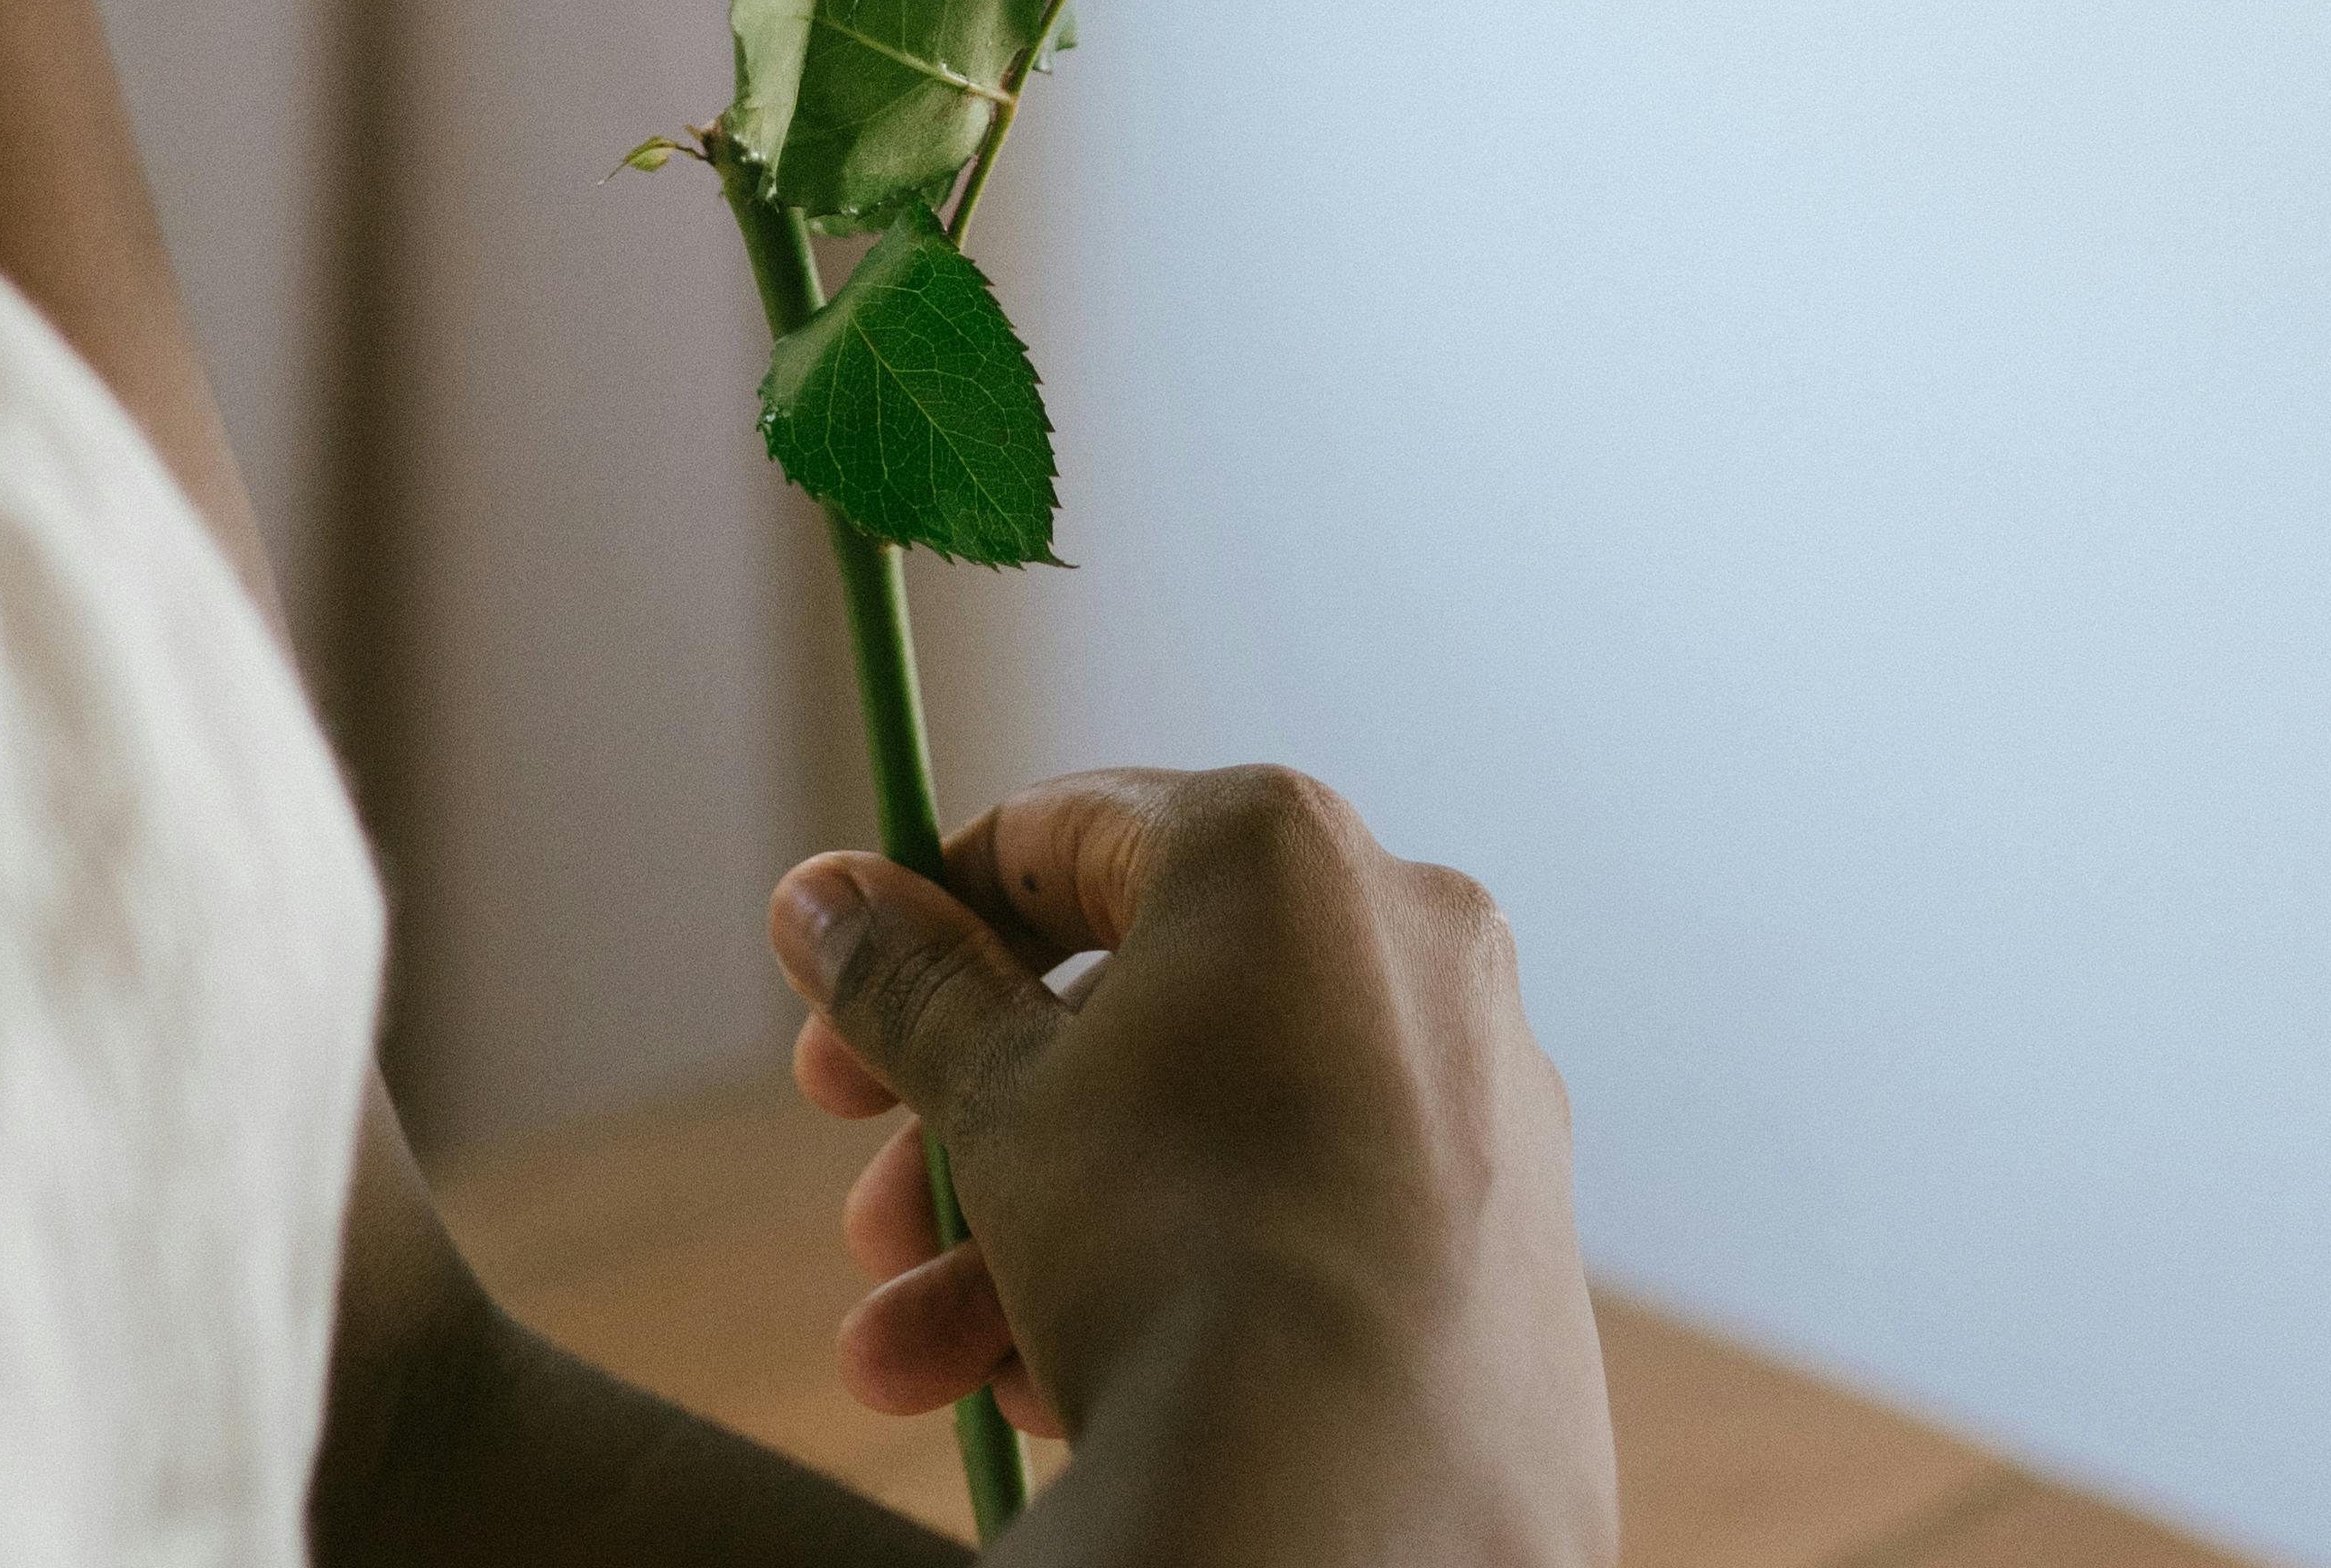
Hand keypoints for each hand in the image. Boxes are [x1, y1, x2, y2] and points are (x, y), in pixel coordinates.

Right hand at [768, 764, 1615, 1563]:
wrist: (1357, 1491)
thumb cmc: (1169, 1240)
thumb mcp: (999, 1101)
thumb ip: (908, 984)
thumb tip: (821, 897)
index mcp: (1281, 849)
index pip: (1061, 840)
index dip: (923, 936)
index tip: (837, 1034)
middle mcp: (1407, 930)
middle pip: (1132, 1010)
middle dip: (973, 1134)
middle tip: (871, 1232)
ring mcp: (1478, 1085)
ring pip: (1208, 1132)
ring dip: (1039, 1240)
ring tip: (921, 1365)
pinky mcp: (1509, 1228)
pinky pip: (1306, 1214)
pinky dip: (1182, 1279)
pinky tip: (1060, 1390)